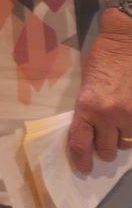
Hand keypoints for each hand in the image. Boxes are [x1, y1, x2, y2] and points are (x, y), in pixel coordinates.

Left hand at [68, 10, 131, 173]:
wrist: (126, 40)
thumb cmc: (104, 59)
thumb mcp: (87, 86)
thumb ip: (88, 111)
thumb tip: (90, 133)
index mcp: (87, 107)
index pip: (80, 144)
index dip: (81, 160)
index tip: (84, 168)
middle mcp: (108, 114)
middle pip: (106, 149)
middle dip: (104, 149)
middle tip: (105, 144)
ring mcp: (130, 114)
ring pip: (126, 143)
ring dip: (123, 138)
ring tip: (121, 126)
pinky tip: (131, 120)